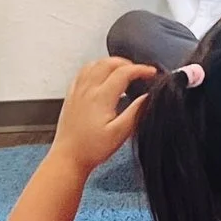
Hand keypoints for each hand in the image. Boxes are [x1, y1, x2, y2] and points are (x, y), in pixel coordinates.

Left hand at [51, 55, 153, 174]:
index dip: (141, 69)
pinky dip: (96, 68)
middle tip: (140, 72)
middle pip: (108, 63)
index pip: (124, 72)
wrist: (68, 158)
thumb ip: (136, 112)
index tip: (152, 73)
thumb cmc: (92, 149)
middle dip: (127, 63)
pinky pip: (83, 72)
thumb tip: (148, 97)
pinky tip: (101, 76)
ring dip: (111, 63)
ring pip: (94, 64)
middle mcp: (87, 90)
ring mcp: (77, 91)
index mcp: (100, 97)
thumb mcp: (120, 133)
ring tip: (123, 71)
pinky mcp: (71, 96)